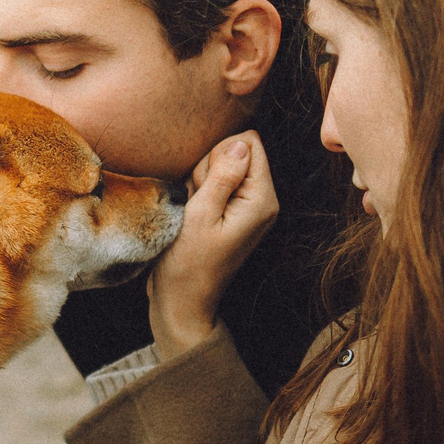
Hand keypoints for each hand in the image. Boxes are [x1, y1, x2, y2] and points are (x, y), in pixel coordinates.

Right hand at [148, 131, 278, 359]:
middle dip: (209, 169)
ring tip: (194, 214)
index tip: (207, 186)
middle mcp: (261, 200)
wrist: (182, 300)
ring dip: (200, 183)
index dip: (219, 155)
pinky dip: (199, 194)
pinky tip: (193, 216)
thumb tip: (241, 144)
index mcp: (261, 200)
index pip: (249, 143)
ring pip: (219, 166)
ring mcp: (246, 207)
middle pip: (234, 151)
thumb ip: (222, 176)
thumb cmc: (189, 263)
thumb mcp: (201, 215)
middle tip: (198, 204)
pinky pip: (213, 184)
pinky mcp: (231, 212)